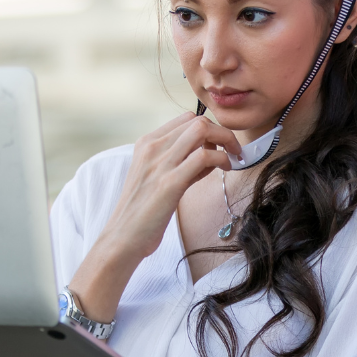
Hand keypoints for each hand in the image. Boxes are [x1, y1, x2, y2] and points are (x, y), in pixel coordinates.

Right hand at [69, 114, 241, 319]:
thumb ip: (180, 162)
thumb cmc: (142, 212)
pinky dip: (221, 158)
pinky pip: (204, 156)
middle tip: (233, 149)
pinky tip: (225, 169)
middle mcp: (152, 147)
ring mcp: (160, 163)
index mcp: (146, 143)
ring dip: (226, 140)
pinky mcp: (170, 182)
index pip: (185, 119)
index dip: (208, 128)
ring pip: (202, 130)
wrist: (123, 237)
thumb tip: (210, 154)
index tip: (219, 145)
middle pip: (197, 120)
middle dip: (222, 132)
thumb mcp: (156, 177)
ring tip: (233, 157)